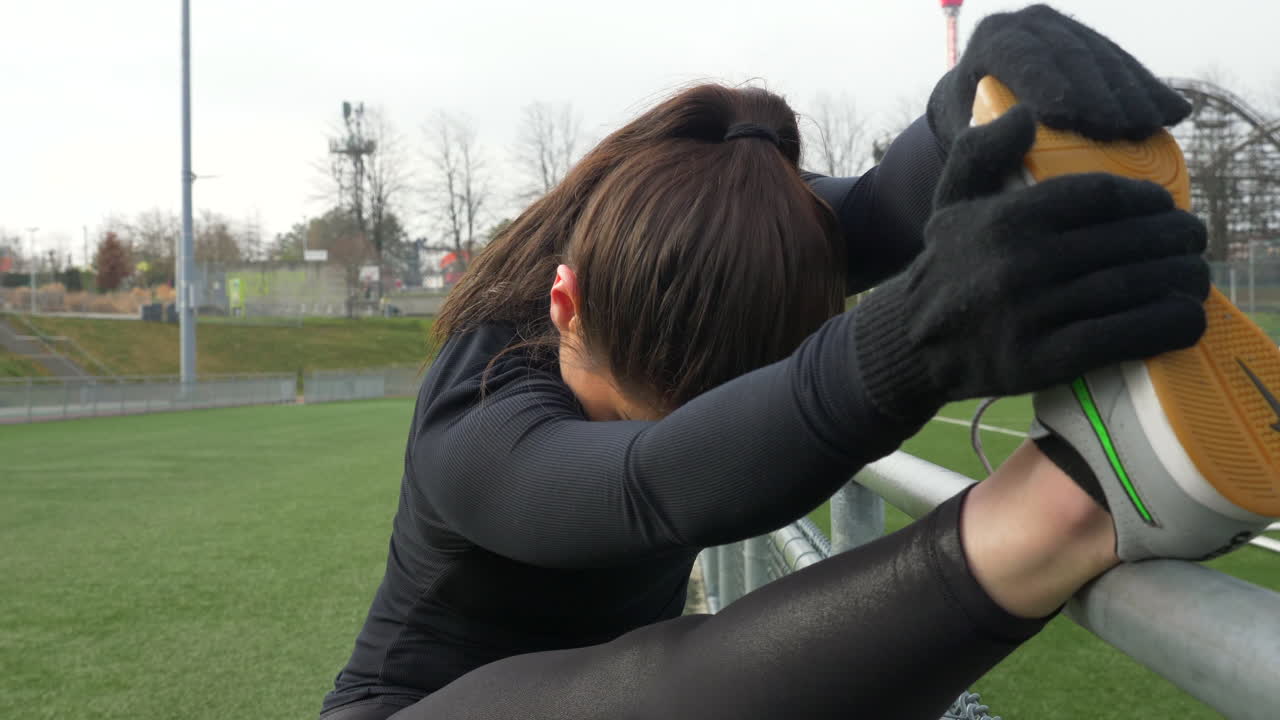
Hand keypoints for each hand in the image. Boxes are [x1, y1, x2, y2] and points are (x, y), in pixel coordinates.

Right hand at [855, 106, 1208, 423]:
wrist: (911, 343)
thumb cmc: (947, 266)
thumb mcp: (951, 202)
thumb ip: (981, 152)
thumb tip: (1026, 114)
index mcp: (1005, 219)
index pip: (1099, 195)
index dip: (1145, 197)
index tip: (1162, 204)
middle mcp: (1018, 263)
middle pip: (1127, 240)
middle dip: (1175, 238)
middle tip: (1191, 240)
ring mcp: (1031, 314)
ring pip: (1132, 287)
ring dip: (1181, 279)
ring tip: (1193, 275)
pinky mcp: (1041, 360)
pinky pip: (1122, 337)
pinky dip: (1165, 326)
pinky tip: (1184, 318)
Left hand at [928, 4, 1190, 150]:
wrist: (976, 100)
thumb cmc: (967, 129)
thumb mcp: (964, 135)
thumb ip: (980, 142)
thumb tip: (1015, 145)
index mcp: (993, 40)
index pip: (1022, 57)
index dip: (1049, 84)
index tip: (1072, 118)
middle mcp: (1030, 24)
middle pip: (1071, 55)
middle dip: (1101, 92)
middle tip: (1126, 129)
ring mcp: (1065, 27)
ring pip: (1105, 55)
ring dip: (1135, 91)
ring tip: (1158, 125)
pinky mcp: (1092, 39)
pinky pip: (1125, 63)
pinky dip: (1149, 89)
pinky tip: (1175, 113)